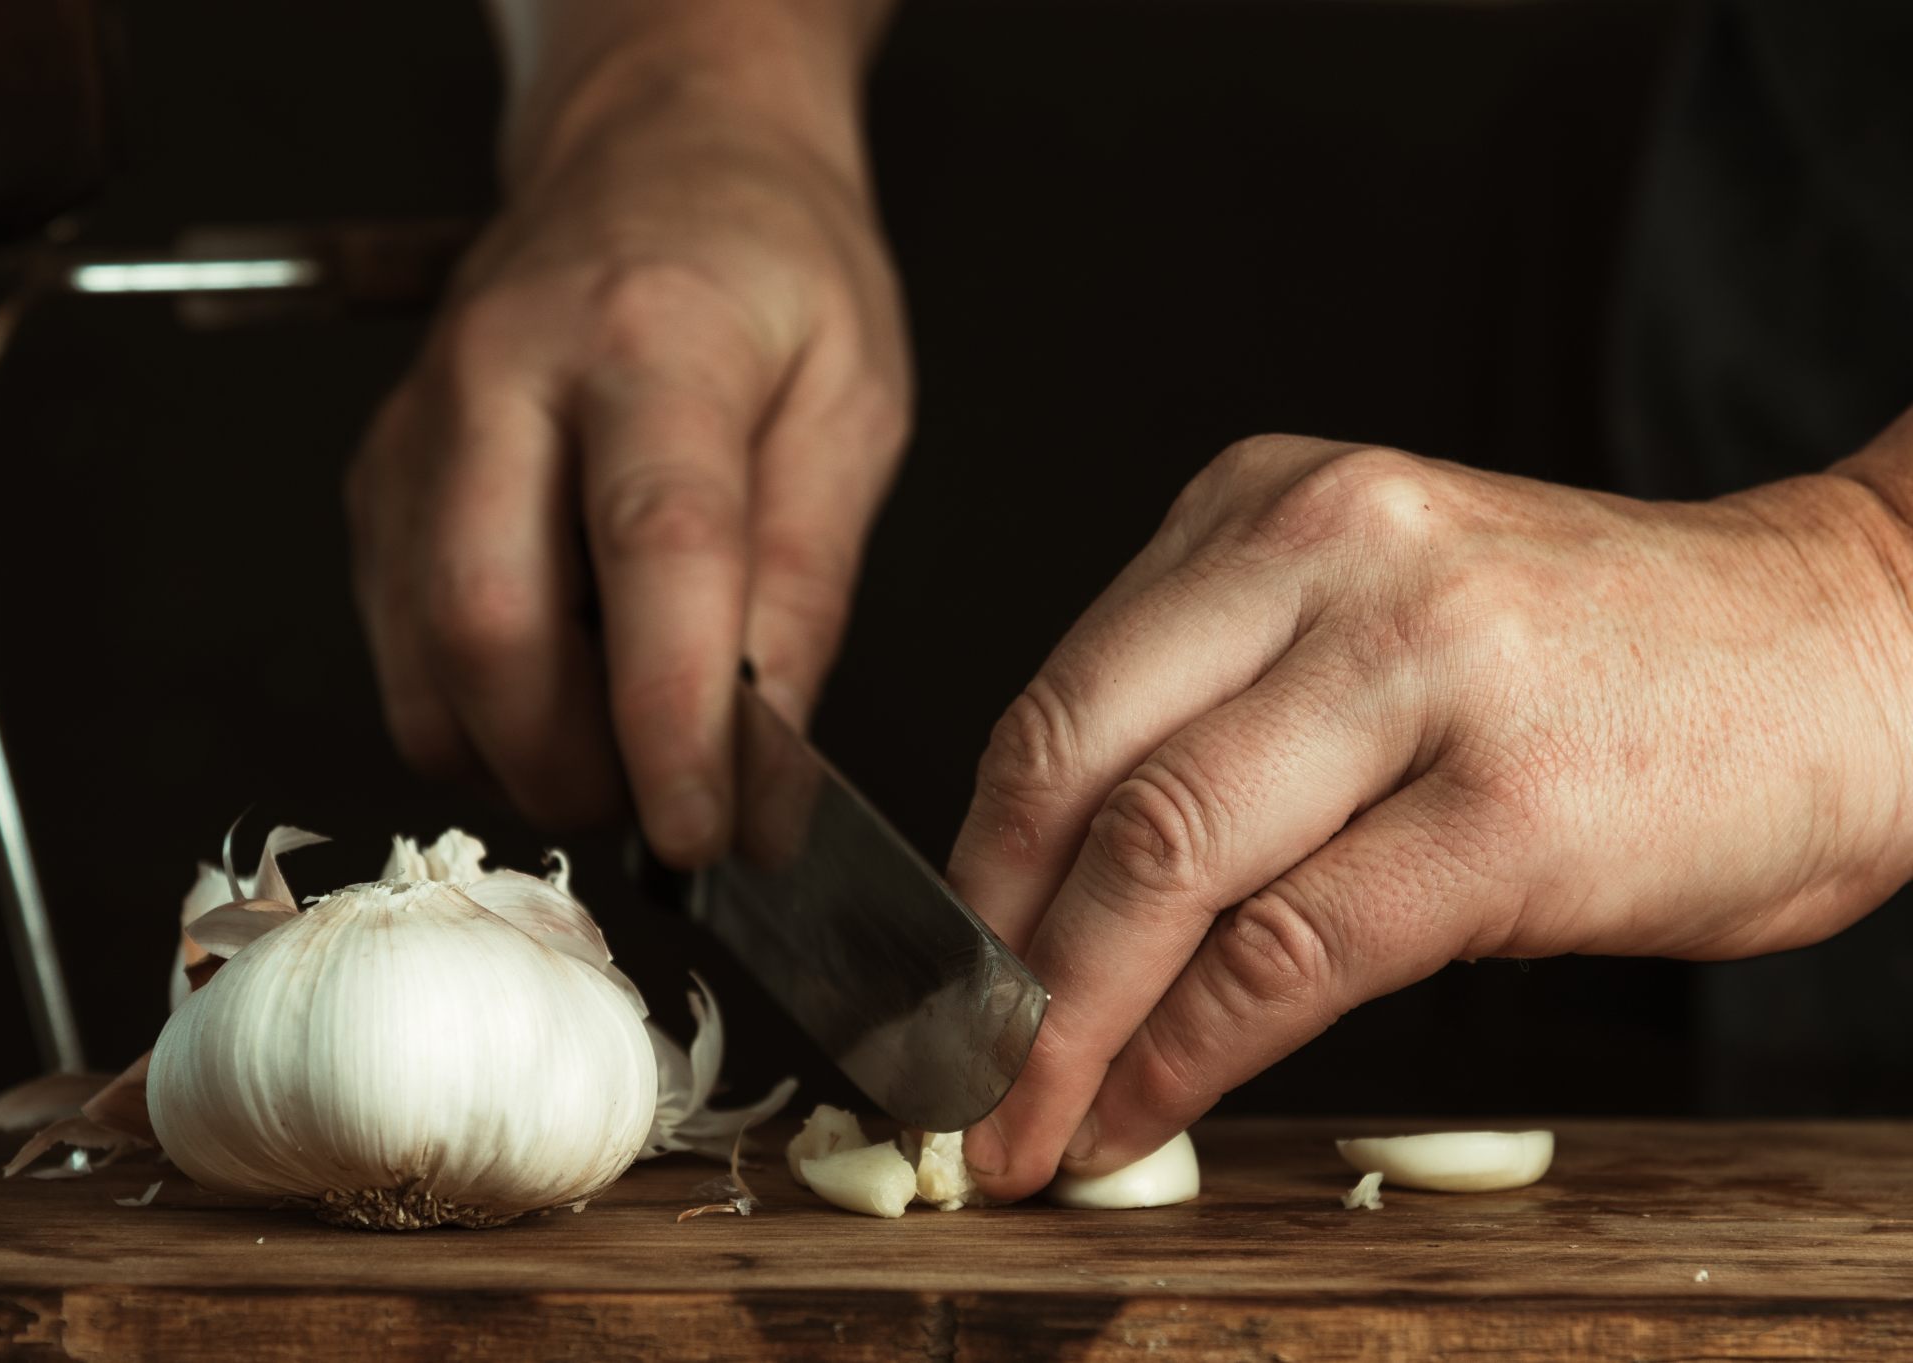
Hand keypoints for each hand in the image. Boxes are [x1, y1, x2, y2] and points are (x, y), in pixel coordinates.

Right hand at [347, 36, 908, 863]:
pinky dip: (475, 714)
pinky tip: (559, 693)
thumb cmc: (766, 265)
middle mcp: (506, 376)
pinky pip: (399, 644)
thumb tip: (767, 758)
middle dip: (573, 765)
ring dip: (520, 756)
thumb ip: (807, 584)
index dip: (672, 719)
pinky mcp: (381, 478)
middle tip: (662, 814)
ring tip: (620, 755)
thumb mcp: (852, 405)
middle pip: (489, 623)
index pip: (654, 553)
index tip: (708, 831)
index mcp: (654, 340)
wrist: (652, 152)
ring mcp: (422, 428)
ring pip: (422, 656)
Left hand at [948, 423, 1912, 1199]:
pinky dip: (1188, 1053)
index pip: (1057, 698)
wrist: (1853, 648)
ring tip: (1020, 1123)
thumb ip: (1224, 713)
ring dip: (1065, 1023)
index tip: (935, 973)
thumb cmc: (1596, 661)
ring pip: (1162, 863)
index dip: (971, 863)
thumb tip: (1059, 892)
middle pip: (1076, 774)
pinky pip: (1289, 951)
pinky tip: (1140, 1110)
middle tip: (943, 1070)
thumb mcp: (1378, 620)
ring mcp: (1423, 673)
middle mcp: (1329, 560)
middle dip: (987, 953)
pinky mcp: (1511, 807)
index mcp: (1269, 510)